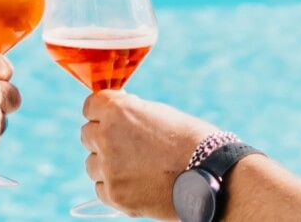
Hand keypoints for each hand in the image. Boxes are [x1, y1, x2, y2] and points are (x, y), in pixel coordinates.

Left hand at [82, 90, 220, 219]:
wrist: (213, 176)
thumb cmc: (193, 141)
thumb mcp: (161, 114)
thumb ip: (132, 114)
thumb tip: (115, 117)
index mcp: (119, 111)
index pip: (90, 106)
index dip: (101, 112)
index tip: (109, 117)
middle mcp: (107, 137)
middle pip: (87, 134)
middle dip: (102, 137)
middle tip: (126, 145)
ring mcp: (109, 169)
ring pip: (92, 164)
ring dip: (107, 164)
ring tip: (136, 167)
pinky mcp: (115, 195)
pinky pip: (101, 188)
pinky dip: (115, 186)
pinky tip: (137, 183)